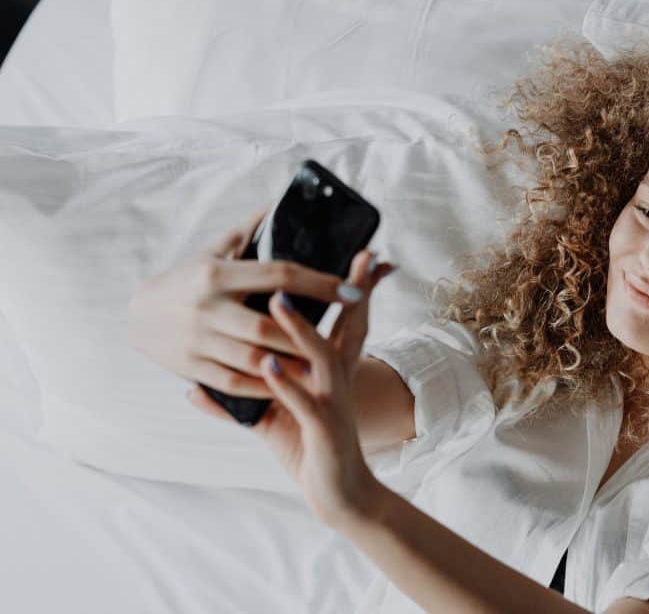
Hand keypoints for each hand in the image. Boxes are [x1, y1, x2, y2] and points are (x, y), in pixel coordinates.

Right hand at [127, 203, 351, 397]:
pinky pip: (234, 381)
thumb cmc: (186, 279)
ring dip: (290, 364)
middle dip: (307, 334)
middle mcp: (207, 306)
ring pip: (254, 358)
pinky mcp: (191, 365)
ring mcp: (197, 339)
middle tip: (341, 339)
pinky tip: (287, 384)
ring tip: (322, 367)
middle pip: (269, 324)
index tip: (352, 289)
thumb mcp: (213, 250)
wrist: (135, 314)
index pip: (279, 275)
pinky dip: (263, 386)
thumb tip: (280, 203)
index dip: (320, 283)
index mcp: (217, 273)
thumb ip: (249, 230)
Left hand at [188, 249, 396, 529]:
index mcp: (330, 368)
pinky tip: (267, 366)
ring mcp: (333, 402)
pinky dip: (285, 384)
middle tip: (352, 253)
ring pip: (320, 357)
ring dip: (298, 330)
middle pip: (350, 325)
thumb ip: (239, 397)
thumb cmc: (308, 446)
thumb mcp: (276, 414)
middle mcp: (338, 378)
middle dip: (347, 289)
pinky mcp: (324, 428)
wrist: (341, 492)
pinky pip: (303, 402)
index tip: (360, 251)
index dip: (351, 285)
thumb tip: (192, 391)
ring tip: (277, 303)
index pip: (345, 317)